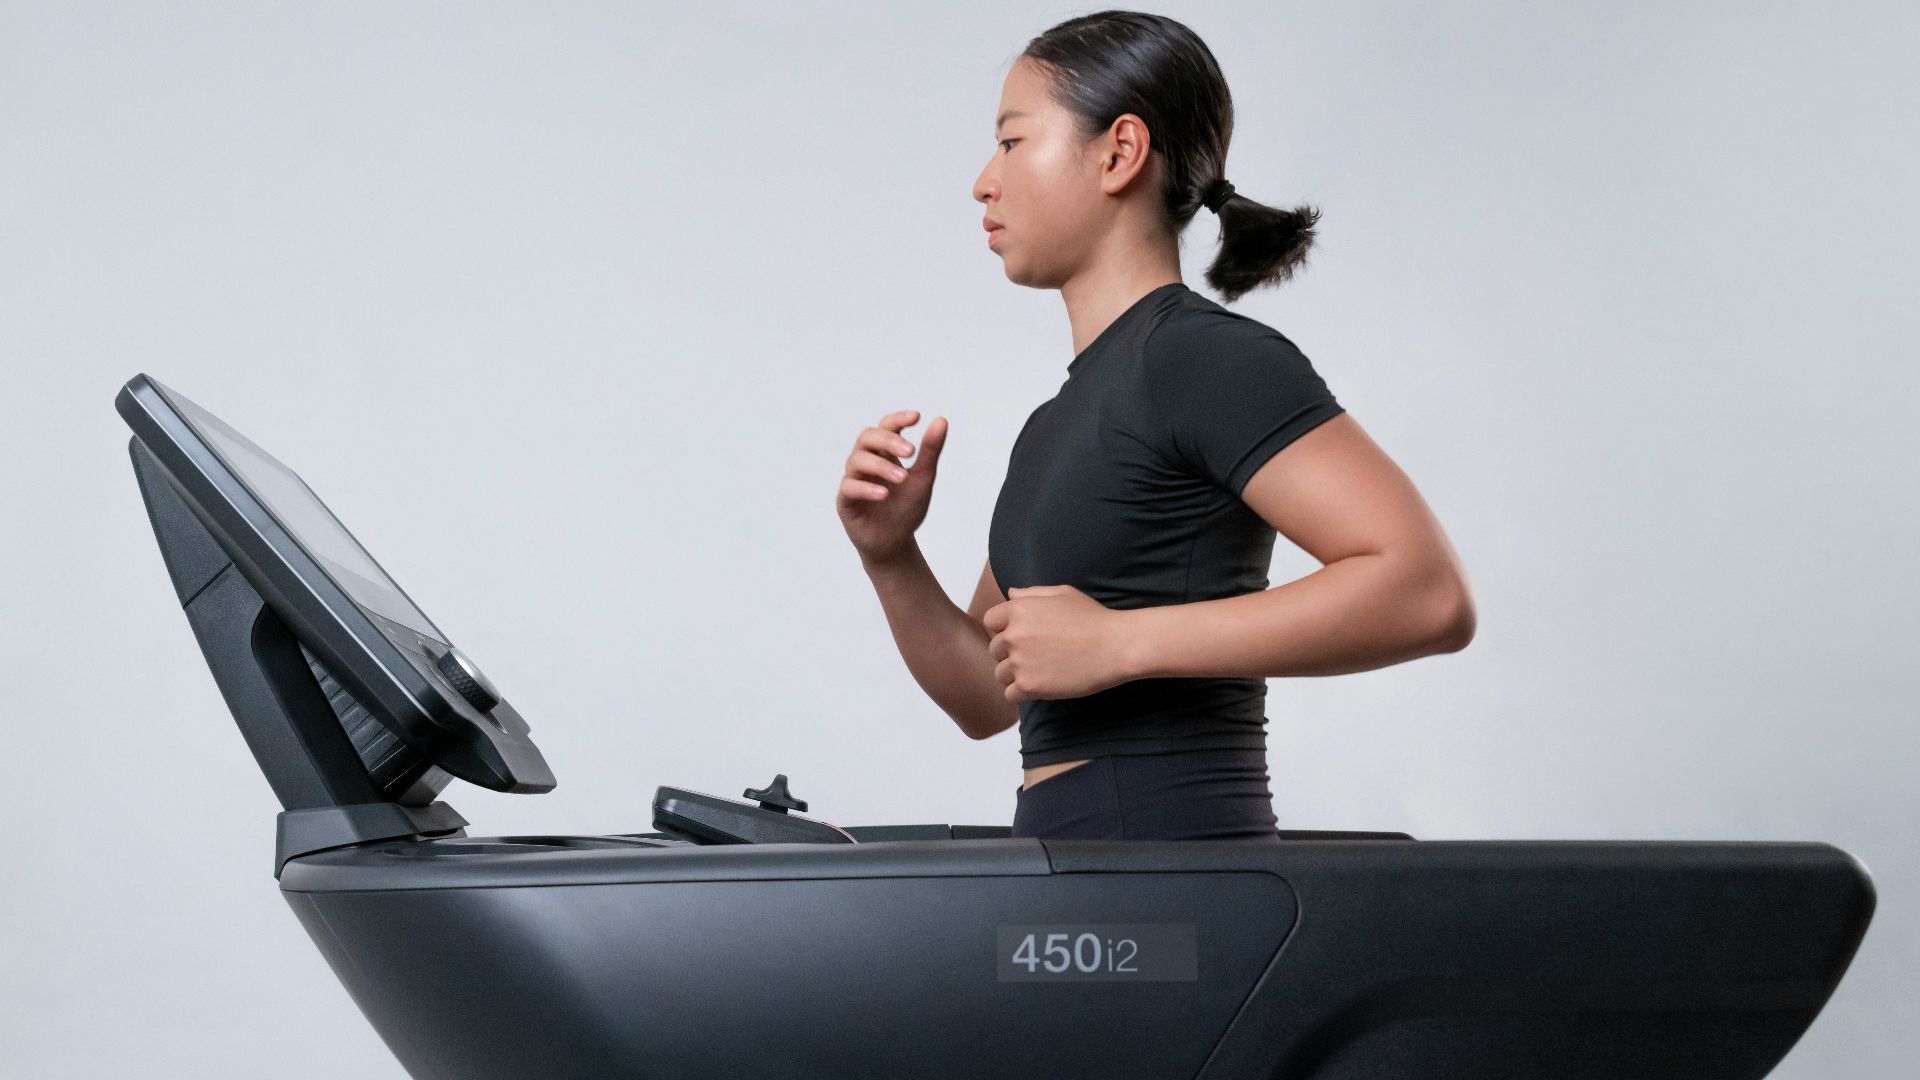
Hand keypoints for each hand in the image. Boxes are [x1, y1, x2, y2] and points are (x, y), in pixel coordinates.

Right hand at [836, 410, 947, 565]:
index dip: (897, 419)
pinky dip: (867, 488)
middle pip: (867, 437)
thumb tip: (941, 420)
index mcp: (884, 454)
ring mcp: (853, 480)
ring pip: (857, 460)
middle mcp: (866, 462)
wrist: (895, 543)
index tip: (917, 417)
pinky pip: (849, 487)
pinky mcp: (845, 501)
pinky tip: (884, 494)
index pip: (885, 427)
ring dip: (881, 466)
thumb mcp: (923, 479)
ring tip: (902, 478)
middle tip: (910, 451)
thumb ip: (930, 452)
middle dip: (888, 440)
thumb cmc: (906, 509)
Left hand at [981, 584, 1136, 701]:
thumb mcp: (1064, 594)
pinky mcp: (1029, 685)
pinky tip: (1039, 686)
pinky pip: (1009, 694)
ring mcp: (1020, 661)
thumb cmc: (1094, 618)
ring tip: (1039, 672)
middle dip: (1011, 653)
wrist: (1115, 646)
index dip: (1004, 629)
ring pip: (1000, 673)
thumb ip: (1033, 594)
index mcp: (1019, 610)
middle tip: (1036, 656)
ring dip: (1015, 674)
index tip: (1022, 636)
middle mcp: (1014, 635)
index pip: (991, 621)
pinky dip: (1021, 693)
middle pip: (995, 649)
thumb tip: (1011, 594)